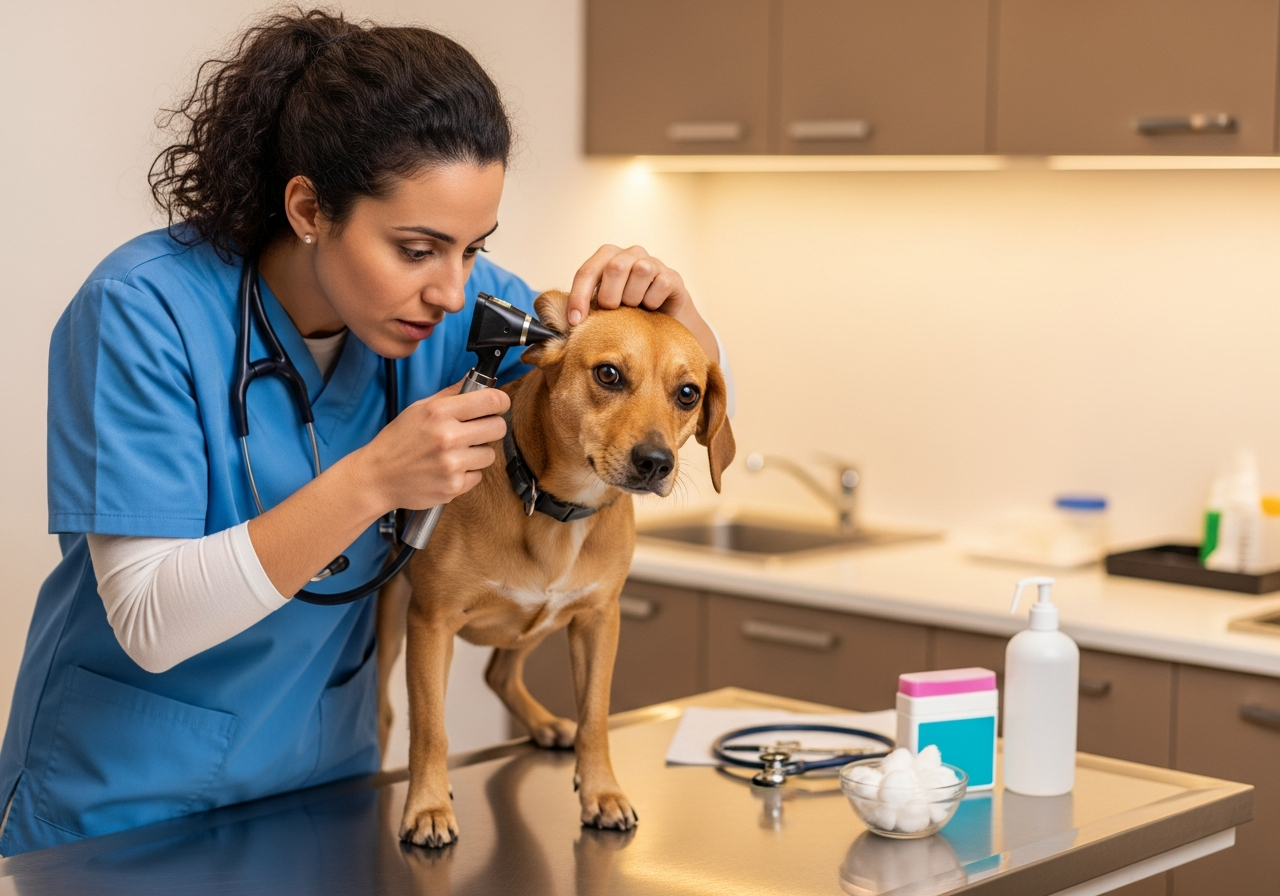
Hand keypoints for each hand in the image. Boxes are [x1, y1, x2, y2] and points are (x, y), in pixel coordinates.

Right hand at [357, 379, 509, 510]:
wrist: (377, 477)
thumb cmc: (397, 441)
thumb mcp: (418, 409)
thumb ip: (450, 394)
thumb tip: (476, 378)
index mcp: (440, 412)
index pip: (491, 400)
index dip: (501, 402)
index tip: (498, 405)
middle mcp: (448, 437)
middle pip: (498, 427)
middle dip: (491, 427)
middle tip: (476, 431)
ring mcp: (452, 464)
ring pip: (490, 454)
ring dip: (478, 453)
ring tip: (455, 453)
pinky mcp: (454, 486)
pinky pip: (478, 476)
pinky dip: (467, 473)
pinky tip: (448, 469)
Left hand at [567, 245, 717, 360]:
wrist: (666, 326)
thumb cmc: (629, 318)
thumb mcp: (602, 312)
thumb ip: (581, 312)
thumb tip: (552, 333)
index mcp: (607, 259)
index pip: (587, 271)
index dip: (578, 296)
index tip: (575, 321)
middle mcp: (630, 255)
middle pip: (614, 267)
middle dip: (610, 296)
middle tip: (613, 312)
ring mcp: (653, 263)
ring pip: (640, 271)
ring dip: (634, 298)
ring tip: (635, 310)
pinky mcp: (672, 276)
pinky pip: (660, 283)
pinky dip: (653, 301)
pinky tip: (652, 310)